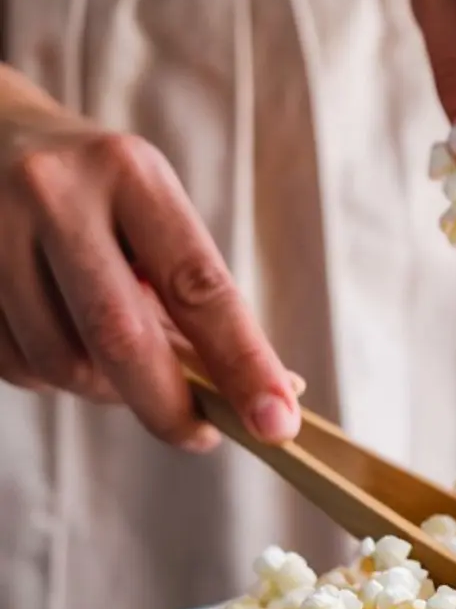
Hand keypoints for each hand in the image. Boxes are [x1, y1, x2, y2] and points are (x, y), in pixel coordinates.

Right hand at [0, 77, 299, 448]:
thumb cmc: (97, 189)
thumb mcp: (153, 211)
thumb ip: (199, 298)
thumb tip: (270, 394)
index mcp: (128, 173)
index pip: (197, 285)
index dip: (243, 363)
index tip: (277, 424)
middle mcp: (54, 194)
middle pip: (120, 336)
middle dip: (168, 405)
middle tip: (200, 435)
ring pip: (63, 364)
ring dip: (105, 388)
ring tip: (117, 357)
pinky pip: (19, 368)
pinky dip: (55, 375)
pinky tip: (62, 336)